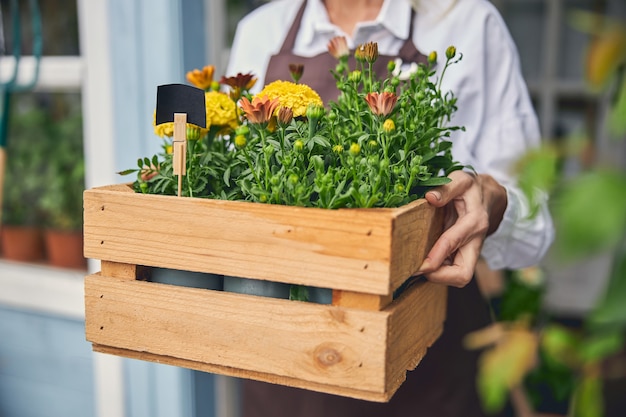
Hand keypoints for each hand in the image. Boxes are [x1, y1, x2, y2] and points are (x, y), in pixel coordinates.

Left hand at [418, 170, 506, 286]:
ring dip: (438, 276)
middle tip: (417, 270)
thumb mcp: (461, 180)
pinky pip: (453, 270)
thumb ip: (447, 188)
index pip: (453, 243)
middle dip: (440, 277)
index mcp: (474, 221)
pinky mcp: (465, 254)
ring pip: (459, 277)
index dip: (435, 257)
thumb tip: (430, 198)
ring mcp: (471, 251)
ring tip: (417, 266)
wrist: (490, 196)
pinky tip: (425, 261)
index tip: (419, 266)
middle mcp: (475, 241)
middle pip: (463, 274)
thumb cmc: (472, 188)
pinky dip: (439, 271)